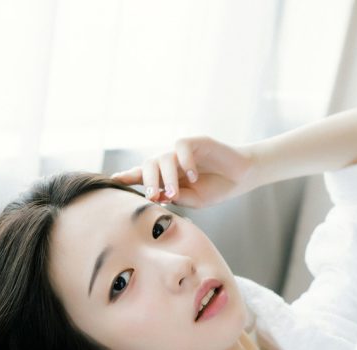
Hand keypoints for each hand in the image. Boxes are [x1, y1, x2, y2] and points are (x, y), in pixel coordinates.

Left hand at [110, 136, 258, 208]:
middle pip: (148, 165)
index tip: (114, 181)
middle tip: (151, 196)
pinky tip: (193, 176)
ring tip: (174, 193)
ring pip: (163, 158)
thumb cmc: (217, 188)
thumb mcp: (195, 200)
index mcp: (167, 177)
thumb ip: (177, 197)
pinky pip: (181, 147)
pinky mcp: (196, 141)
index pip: (143, 175)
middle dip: (146, 181)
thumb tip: (158, 196)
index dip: (128, 176)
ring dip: (166, 178)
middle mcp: (171, 162)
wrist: (242, 177)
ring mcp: (182, 151)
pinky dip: (184, 162)